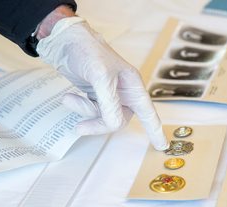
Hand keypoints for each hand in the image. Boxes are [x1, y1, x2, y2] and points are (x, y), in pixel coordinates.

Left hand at [36, 16, 167, 150]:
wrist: (64, 40)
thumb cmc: (87, 50)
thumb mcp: (100, 76)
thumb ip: (109, 103)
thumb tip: (115, 124)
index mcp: (133, 85)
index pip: (148, 113)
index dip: (156, 130)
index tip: (162, 146)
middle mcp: (124, 92)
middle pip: (119, 120)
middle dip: (99, 123)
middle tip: (80, 127)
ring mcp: (110, 95)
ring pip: (103, 118)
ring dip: (85, 112)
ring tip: (69, 99)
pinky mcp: (96, 95)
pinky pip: (92, 112)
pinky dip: (80, 107)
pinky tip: (69, 97)